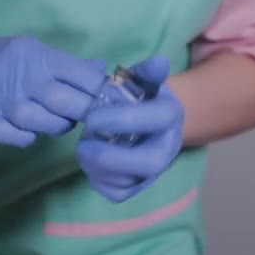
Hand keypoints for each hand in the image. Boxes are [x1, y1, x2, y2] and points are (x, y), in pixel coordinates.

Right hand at [0, 32, 106, 146]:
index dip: (102, 89)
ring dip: (61, 125)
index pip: (80, 74)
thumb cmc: (8, 60)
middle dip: (87, 111)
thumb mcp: (38, 52)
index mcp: (39, 57)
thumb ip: (71, 66)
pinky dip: (32, 136)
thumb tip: (104, 73)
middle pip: (66, 101)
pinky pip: (24, 139)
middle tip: (96, 116)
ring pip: (48, 124)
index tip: (115, 99)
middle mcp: (23, 79)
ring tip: (62, 119)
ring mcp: (6, 104)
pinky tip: (32, 127)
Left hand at [76, 57, 184, 202]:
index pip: (156, 120)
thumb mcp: (144, 81)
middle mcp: (168, 148)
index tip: (92, 116)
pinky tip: (91, 162)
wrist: (147, 123)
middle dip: (111, 155)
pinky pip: (117, 193)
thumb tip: (158, 62)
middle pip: (150, 162)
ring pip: (129, 181)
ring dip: (98, 166)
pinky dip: (98, 180)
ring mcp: (153, 172)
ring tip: (84, 147)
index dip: (122, 119)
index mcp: (171, 116)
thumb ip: (146, 72)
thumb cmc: (140, 98)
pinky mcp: (137, 188)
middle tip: (83, 143)